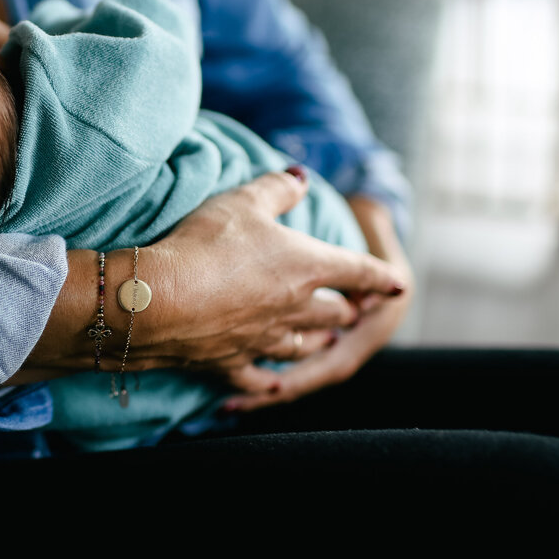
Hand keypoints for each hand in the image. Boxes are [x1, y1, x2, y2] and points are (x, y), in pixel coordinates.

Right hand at [13, 170, 404, 384]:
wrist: (160, 299)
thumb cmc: (207, 244)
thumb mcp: (243, 200)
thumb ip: (277, 188)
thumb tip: (299, 177)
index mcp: (307, 266)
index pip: (358, 270)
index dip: (379, 275)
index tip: (398, 283)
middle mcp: (295, 308)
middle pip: (334, 314)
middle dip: (345, 309)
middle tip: (350, 307)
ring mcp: (264, 340)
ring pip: (304, 346)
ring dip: (317, 341)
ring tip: (322, 338)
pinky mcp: (233, 363)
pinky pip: (260, 378)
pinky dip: (271, 380)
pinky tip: (275, 381)